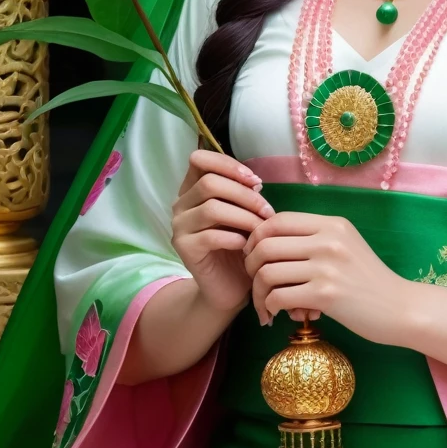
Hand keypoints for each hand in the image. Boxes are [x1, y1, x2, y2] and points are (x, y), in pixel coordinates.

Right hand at [171, 149, 272, 313]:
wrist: (228, 287)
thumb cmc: (239, 245)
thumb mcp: (243, 213)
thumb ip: (242, 194)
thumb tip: (255, 183)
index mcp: (192, 189)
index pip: (199, 160)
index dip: (228, 164)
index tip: (256, 181)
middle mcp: (180, 205)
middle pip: (209, 183)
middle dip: (244, 194)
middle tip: (267, 211)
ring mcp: (179, 227)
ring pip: (211, 208)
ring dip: (244, 216)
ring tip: (261, 228)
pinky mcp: (184, 249)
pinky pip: (210, 236)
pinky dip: (234, 237)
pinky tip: (247, 245)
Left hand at [243, 212, 408, 343]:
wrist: (400, 308)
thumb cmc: (369, 281)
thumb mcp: (346, 247)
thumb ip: (314, 241)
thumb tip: (268, 244)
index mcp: (332, 224)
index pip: (278, 220)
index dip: (256, 237)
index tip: (254, 256)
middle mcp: (328, 240)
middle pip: (265, 245)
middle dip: (250, 266)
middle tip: (255, 284)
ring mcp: (327, 266)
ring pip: (267, 272)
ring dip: (258, 293)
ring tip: (265, 306)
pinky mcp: (325, 294)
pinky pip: (278, 297)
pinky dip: (270, 308)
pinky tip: (275, 316)